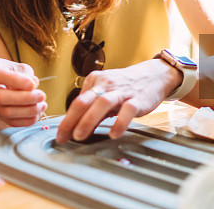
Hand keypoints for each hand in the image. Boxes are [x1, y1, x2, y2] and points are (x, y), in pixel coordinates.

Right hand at [0, 57, 47, 128]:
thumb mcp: (17, 66)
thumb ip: (25, 74)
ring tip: (42, 105)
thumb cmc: (12, 72)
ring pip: (5, 112)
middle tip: (42, 96)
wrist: (1, 84)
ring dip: (27, 111)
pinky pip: (9, 122)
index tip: (33, 84)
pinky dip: (25, 120)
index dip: (16, 82)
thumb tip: (33, 84)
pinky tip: (36, 115)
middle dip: (24, 99)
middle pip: (0, 97)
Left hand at [55, 59, 179, 143]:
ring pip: (102, 103)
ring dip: (88, 120)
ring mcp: (122, 91)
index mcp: (95, 81)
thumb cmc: (126, 87)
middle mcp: (106, 84)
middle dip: (71, 120)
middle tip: (63, 137)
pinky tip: (113, 134)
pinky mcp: (137, 99)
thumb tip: (77, 129)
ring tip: (79, 136)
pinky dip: (119, 123)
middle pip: (84, 101)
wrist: (153, 75)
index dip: (66, 120)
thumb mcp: (106, 94)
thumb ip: (93, 110)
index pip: (77, 102)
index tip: (60, 136)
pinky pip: (127, 111)